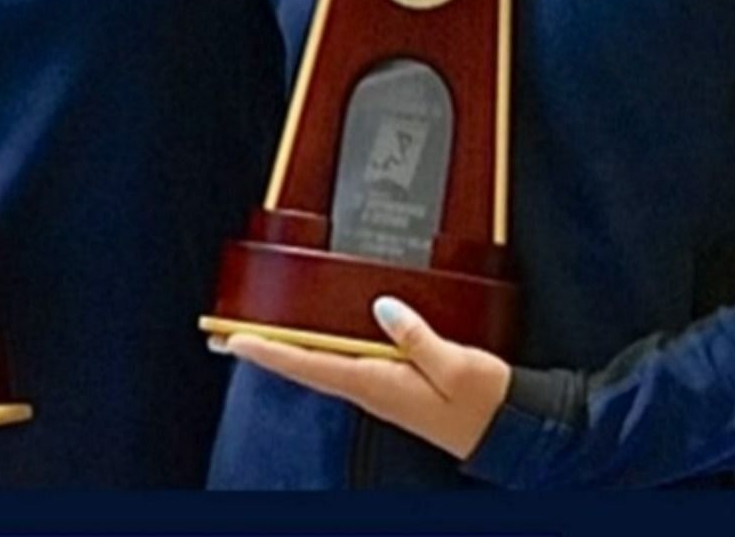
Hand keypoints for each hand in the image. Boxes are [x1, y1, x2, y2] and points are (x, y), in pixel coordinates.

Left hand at [225, 296, 510, 459]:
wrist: (509, 428)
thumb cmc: (484, 400)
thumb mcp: (455, 364)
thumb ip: (416, 335)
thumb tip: (382, 307)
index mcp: (378, 383)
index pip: (311, 365)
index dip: (271, 352)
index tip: (236, 340)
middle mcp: (369, 387)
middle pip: (305, 365)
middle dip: (266, 350)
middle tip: (225, 335)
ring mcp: (377, 387)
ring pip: (319, 364)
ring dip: (285, 350)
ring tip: (252, 335)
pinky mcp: (389, 383)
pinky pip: (341, 363)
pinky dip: (316, 350)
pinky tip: (306, 339)